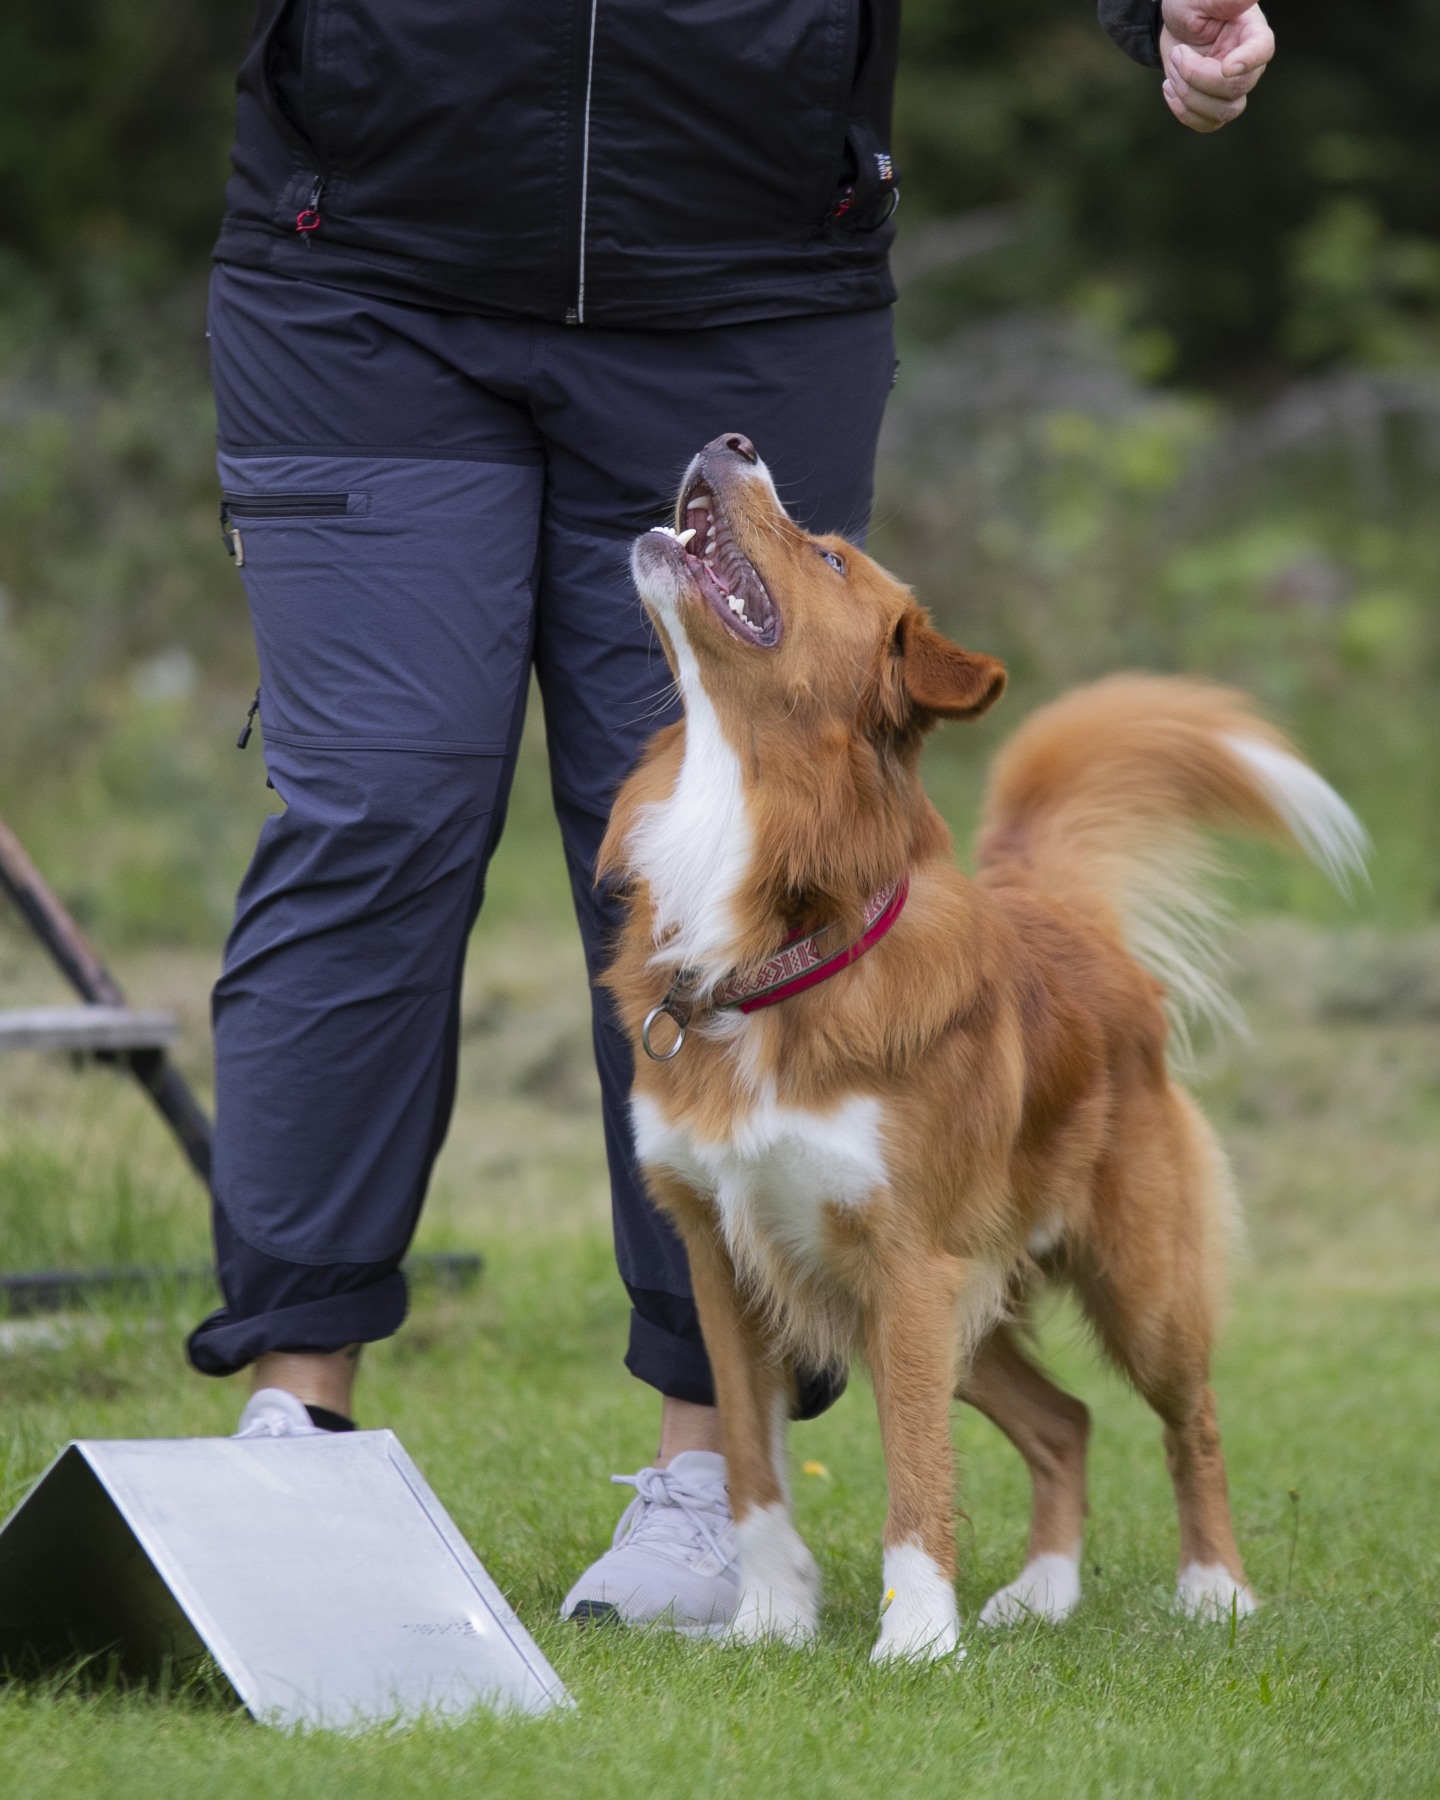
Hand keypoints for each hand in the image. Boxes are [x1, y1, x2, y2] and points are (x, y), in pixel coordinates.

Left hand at [1159, 1, 1273, 133]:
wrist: (1174, 26)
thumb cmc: (1190, 4)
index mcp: (1251, 32)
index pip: (1263, 51)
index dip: (1248, 62)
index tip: (1226, 67)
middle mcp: (1249, 63)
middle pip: (1237, 88)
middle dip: (1197, 76)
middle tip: (1177, 53)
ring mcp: (1233, 87)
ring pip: (1224, 111)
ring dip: (1189, 96)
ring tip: (1173, 70)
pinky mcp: (1215, 104)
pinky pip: (1207, 124)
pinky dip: (1184, 112)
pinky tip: (1170, 87)